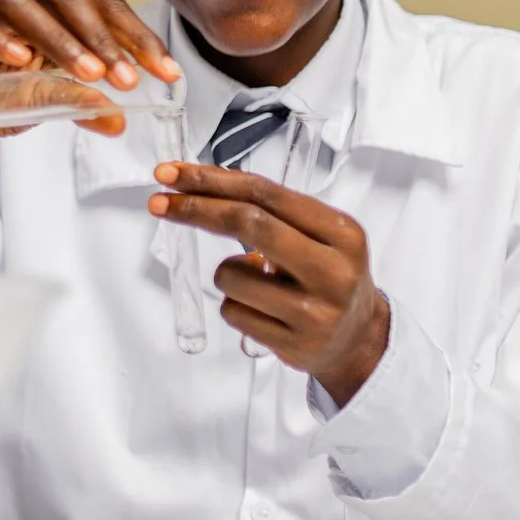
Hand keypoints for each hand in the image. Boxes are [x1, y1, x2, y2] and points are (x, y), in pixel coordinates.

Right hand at [0, 0, 180, 196]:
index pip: (102, 6)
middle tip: (123, 77)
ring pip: (19, 1)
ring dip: (57, 36)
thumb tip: (119, 119)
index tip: (166, 73)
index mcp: (52, 7)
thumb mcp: (50, 103)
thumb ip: (83, 104)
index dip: (137, 37)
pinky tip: (20, 59)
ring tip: (84, 73)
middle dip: (101, 35)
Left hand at [148, 163, 391, 403]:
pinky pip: (232, 312)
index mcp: (341, 232)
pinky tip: (263, 311)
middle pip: (248, 223)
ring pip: (230, 277)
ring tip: (257, 283)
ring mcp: (314, 311)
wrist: (361, 339)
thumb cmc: (328, 276)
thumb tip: (198, 186)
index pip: (266, 194)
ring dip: (226, 274)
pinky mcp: (294, 345)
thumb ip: (271, 211)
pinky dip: (234, 305)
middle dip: (195, 209)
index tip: (171, 174)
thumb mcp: (320, 235)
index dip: (212, 180)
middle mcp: (332, 270)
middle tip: (159, 203)